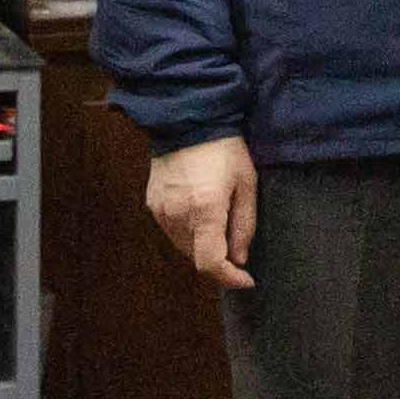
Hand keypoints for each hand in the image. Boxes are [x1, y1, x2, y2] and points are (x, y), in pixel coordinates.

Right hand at [146, 134, 257, 288]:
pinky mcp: (152, 203)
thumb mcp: (246, 183)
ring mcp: (161, 211)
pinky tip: (199, 213)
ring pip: (183, 247)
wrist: (188, 119)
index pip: (211, 263)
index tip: (247, 279)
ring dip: (201, 246)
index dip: (229, 279)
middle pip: (196, 258)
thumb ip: (244, 224)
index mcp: (205, 210)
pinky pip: (171, 230)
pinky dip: (187, 232)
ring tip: (218, 226)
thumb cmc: (224, 149)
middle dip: (219, 260)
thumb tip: (240, 258)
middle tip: (236, 247)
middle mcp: (178, 215)